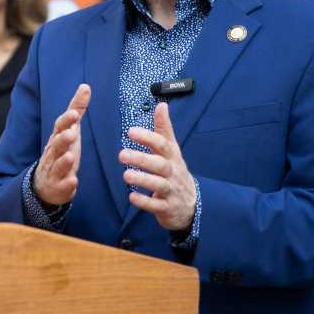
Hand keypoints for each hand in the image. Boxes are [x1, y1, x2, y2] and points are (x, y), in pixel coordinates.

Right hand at [33, 84, 91, 206]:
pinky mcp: (58, 187)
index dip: (67, 120)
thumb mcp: (70, 129)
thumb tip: (85, 86)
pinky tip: (73, 182)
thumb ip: (77, 109)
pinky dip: (67, 184)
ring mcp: (54, 170)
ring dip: (64, 160)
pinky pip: (62, 186)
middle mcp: (54, 152)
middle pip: (56, 144)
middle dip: (63, 139)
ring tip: (71, 156)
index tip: (74, 113)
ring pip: (58, 164)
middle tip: (71, 134)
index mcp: (57, 137)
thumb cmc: (61, 151)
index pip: (60, 127)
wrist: (45, 183)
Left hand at [119, 102, 197, 230]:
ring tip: (126, 175)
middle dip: (142, 159)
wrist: (191, 204)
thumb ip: (164, 129)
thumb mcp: (172, 150)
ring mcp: (171, 190)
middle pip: (160, 164)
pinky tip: (132, 197)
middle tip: (122, 154)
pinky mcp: (167, 207)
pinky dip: (145, 202)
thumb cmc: (176, 172)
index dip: (148, 137)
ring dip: (143, 179)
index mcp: (172, 157)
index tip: (131, 131)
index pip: (162, 144)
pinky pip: (156, 205)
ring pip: (159, 184)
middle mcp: (173, 172)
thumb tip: (161, 105)